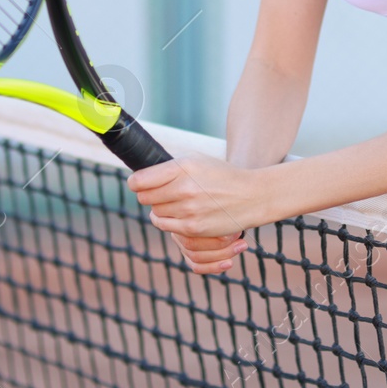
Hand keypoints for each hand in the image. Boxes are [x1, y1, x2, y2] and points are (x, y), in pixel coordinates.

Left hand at [127, 155, 268, 273]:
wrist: (250, 196)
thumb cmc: (221, 176)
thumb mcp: (196, 160)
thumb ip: (168, 168)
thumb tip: (140, 179)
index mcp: (183, 166)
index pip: (139, 181)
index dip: (136, 183)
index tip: (139, 184)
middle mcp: (184, 188)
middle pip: (144, 198)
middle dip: (151, 195)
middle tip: (163, 193)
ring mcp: (188, 210)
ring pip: (155, 213)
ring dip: (161, 209)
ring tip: (176, 203)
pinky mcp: (192, 228)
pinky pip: (165, 226)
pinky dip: (168, 221)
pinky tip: (180, 214)